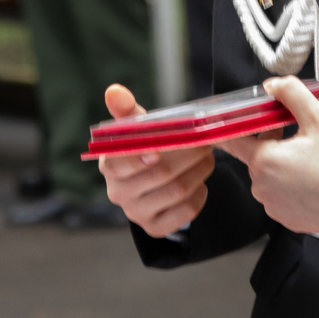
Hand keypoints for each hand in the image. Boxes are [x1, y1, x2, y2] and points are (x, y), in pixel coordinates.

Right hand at [98, 84, 214, 237]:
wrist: (149, 182)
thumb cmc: (143, 147)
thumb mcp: (135, 127)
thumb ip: (126, 109)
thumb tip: (113, 90)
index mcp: (109, 165)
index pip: (120, 164)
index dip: (140, 156)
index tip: (160, 148)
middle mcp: (118, 193)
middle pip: (160, 174)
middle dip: (189, 154)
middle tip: (206, 142)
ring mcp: (136, 213)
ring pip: (177, 191)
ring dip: (200, 171)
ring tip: (209, 157)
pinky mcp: (155, 227)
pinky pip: (185, 212)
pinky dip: (199, 195)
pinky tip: (201, 183)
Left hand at [219, 77, 318, 238]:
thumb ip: (291, 94)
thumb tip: (273, 85)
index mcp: (265, 161)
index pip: (232, 140)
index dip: (235, 125)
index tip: (236, 119)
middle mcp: (263, 188)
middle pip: (255, 156)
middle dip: (271, 141)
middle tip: (297, 132)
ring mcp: (274, 207)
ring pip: (269, 176)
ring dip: (282, 163)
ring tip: (310, 158)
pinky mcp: (287, 219)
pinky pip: (280, 195)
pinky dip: (291, 184)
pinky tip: (312, 177)